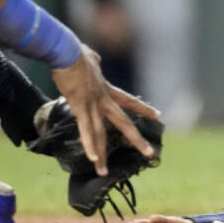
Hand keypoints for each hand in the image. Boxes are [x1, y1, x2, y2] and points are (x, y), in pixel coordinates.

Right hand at [50, 45, 159, 175]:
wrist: (66, 50)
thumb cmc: (73, 51)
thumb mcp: (89, 55)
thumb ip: (94, 60)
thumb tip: (95, 57)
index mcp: (106, 88)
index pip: (129, 100)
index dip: (143, 108)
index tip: (157, 115)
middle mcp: (103, 99)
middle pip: (123, 122)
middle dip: (136, 139)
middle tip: (149, 153)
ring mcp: (93, 103)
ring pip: (101, 133)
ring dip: (102, 155)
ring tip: (104, 172)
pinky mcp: (80, 105)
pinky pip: (85, 129)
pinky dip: (89, 145)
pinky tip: (93, 159)